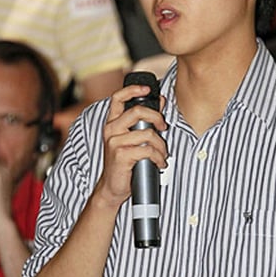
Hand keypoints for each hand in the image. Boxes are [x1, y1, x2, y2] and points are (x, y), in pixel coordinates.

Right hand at [92, 84, 167, 209]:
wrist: (111, 187)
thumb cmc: (124, 163)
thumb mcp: (132, 139)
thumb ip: (144, 120)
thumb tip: (160, 102)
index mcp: (112, 123)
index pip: (118, 98)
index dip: (133, 89)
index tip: (147, 89)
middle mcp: (111, 130)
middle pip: (138, 111)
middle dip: (157, 117)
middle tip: (164, 127)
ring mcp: (115, 142)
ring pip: (148, 134)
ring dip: (161, 146)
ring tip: (162, 154)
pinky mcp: (121, 155)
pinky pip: (148, 150)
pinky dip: (159, 158)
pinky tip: (159, 163)